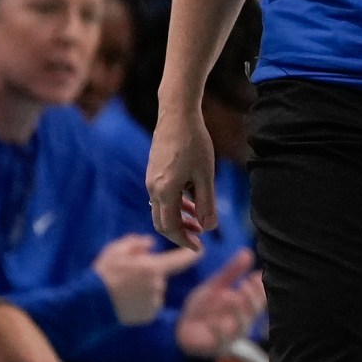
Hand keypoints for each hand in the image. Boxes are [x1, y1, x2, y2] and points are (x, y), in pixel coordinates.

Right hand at [92, 234, 201, 325]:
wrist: (93, 303)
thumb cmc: (104, 274)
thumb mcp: (115, 250)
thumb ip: (135, 243)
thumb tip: (150, 243)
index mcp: (152, 268)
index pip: (179, 260)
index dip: (191, 254)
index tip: (200, 250)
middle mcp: (157, 286)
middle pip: (159, 275)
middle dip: (148, 273)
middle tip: (127, 275)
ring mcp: (153, 302)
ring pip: (155, 291)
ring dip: (145, 288)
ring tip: (124, 290)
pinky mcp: (148, 315)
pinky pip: (150, 305)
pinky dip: (142, 302)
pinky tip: (126, 301)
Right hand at [146, 106, 217, 248]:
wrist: (177, 114)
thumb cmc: (194, 142)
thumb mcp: (206, 175)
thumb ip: (207, 203)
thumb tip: (210, 228)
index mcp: (165, 191)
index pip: (171, 227)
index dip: (185, 241)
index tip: (199, 248)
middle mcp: (153, 187)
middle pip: (162, 222)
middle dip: (180, 234)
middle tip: (199, 239)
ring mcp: (151, 179)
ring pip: (162, 209)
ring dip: (179, 219)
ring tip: (199, 221)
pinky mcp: (153, 171)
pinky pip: (161, 197)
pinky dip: (175, 205)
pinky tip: (191, 200)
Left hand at [173, 249, 262, 357]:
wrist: (182, 331)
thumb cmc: (203, 309)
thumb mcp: (215, 287)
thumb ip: (231, 272)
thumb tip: (248, 252)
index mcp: (243, 305)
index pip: (260, 296)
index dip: (261, 288)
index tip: (258, 276)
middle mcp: (241, 319)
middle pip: (255, 310)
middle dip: (253, 297)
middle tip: (247, 284)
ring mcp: (231, 334)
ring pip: (242, 324)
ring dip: (239, 311)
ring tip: (231, 296)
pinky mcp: (218, 345)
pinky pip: (222, 340)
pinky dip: (219, 330)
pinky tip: (215, 321)